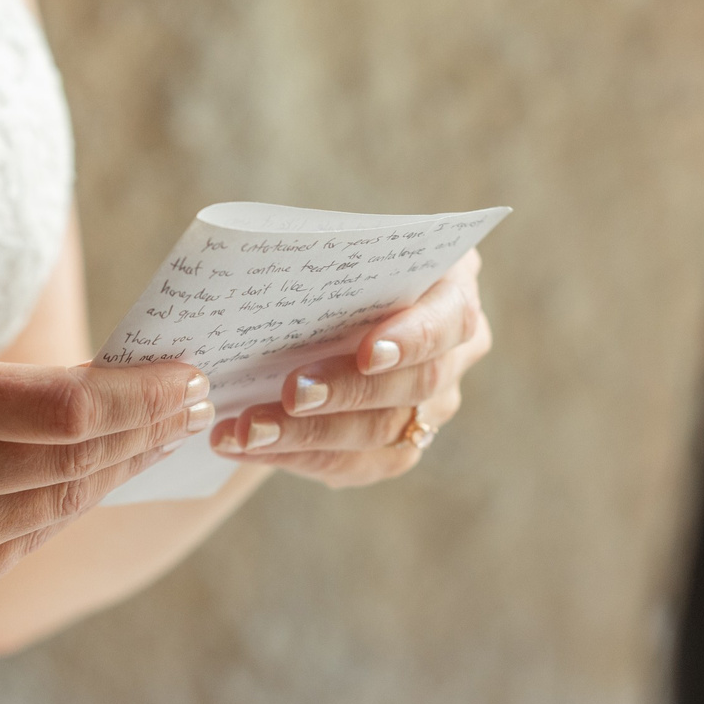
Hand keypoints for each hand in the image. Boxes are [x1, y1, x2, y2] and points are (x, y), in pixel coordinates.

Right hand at [0, 337, 210, 627]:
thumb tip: (87, 394)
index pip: (68, 409)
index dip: (141, 397)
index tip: (186, 376)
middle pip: (77, 462)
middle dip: (148, 430)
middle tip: (197, 402)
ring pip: (55, 508)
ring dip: (116, 471)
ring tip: (160, 438)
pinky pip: (16, 547)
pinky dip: (58, 511)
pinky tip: (89, 483)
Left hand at [209, 249, 492, 487]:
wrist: (322, 301)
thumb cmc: (329, 258)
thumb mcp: (331, 239)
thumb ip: (319, 248)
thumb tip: (267, 261)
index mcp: (451, 288)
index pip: (450, 319)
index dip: (414, 338)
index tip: (369, 353)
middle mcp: (455, 353)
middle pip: (417, 384)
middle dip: (348, 391)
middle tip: (290, 394)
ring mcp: (432, 406)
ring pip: (383, 434)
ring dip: (309, 436)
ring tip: (248, 430)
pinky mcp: (397, 446)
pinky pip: (355, 464)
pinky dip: (296, 456)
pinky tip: (248, 446)